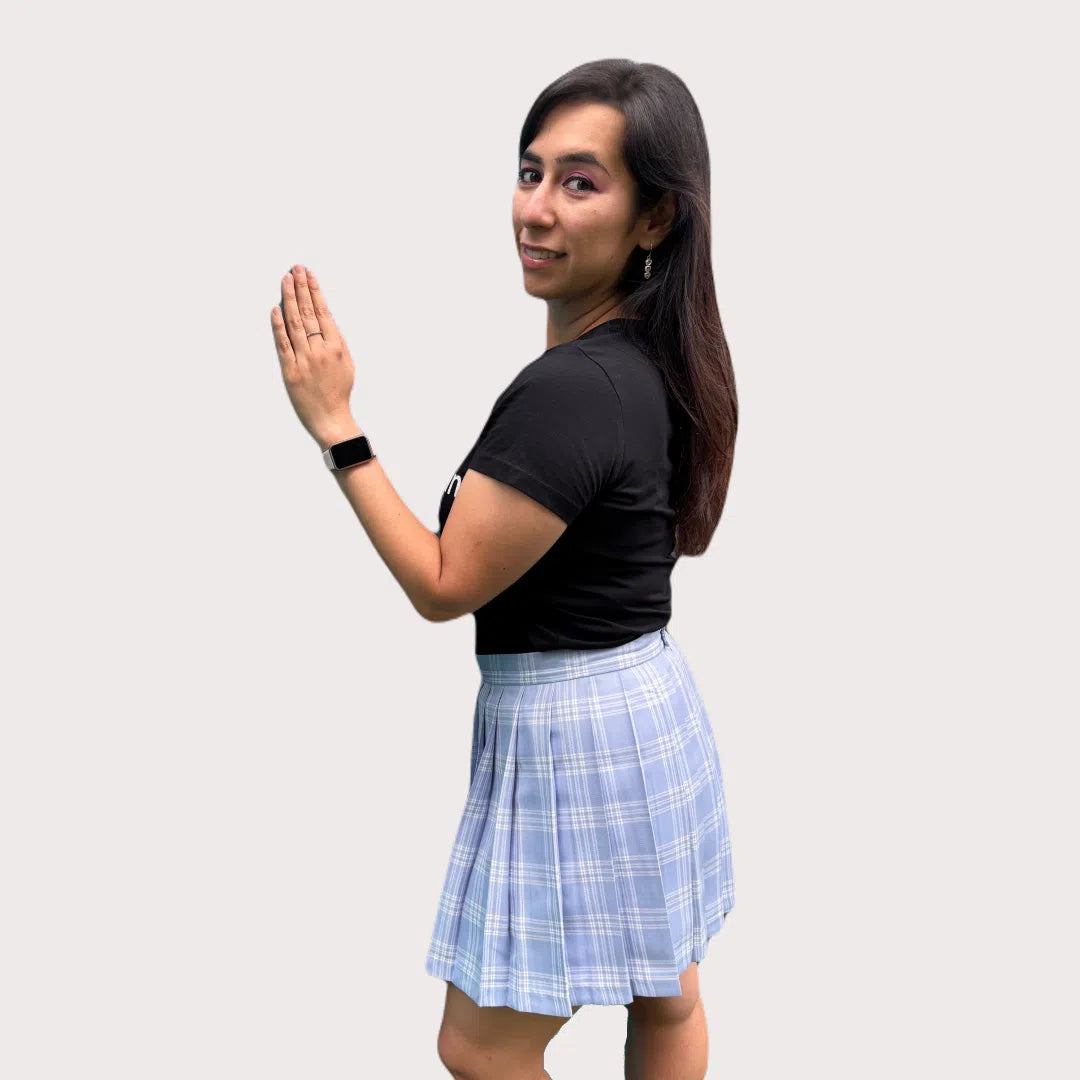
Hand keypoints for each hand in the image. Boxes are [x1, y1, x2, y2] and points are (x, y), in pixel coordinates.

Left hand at [271, 264, 356, 445]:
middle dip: (300, 288)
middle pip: (308, 313)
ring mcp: (304, 360)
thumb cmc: (339, 391)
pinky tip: (275, 309)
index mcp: (337, 347)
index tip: (308, 274)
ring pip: (294, 324)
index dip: (314, 291)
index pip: (323, 312)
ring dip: (288, 299)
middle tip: (295, 269)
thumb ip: (336, 340)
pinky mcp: (290, 371)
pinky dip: (278, 325)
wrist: (331, 419)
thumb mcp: (347, 363)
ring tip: (285, 280)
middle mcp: (320, 351)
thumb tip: (325, 318)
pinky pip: (283, 344)